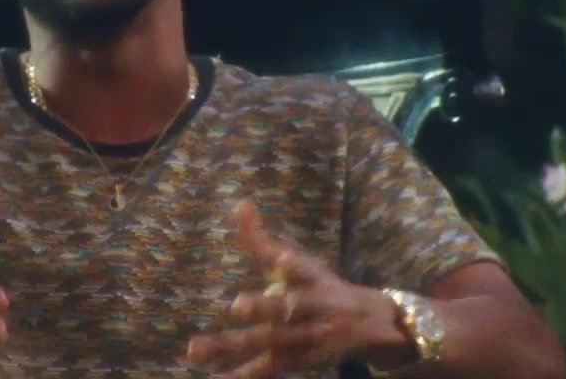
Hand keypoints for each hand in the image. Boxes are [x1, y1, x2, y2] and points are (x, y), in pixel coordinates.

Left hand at [186, 200, 401, 377]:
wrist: (370, 326)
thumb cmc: (323, 286)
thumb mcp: (300, 260)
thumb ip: (262, 240)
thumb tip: (240, 204)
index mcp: (313, 280)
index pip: (304, 270)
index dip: (293, 265)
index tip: (283, 260)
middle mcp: (313, 310)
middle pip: (289, 310)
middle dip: (264, 308)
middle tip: (236, 305)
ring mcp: (305, 340)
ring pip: (270, 343)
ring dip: (236, 345)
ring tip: (196, 348)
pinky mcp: (296, 361)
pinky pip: (265, 370)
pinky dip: (241, 376)